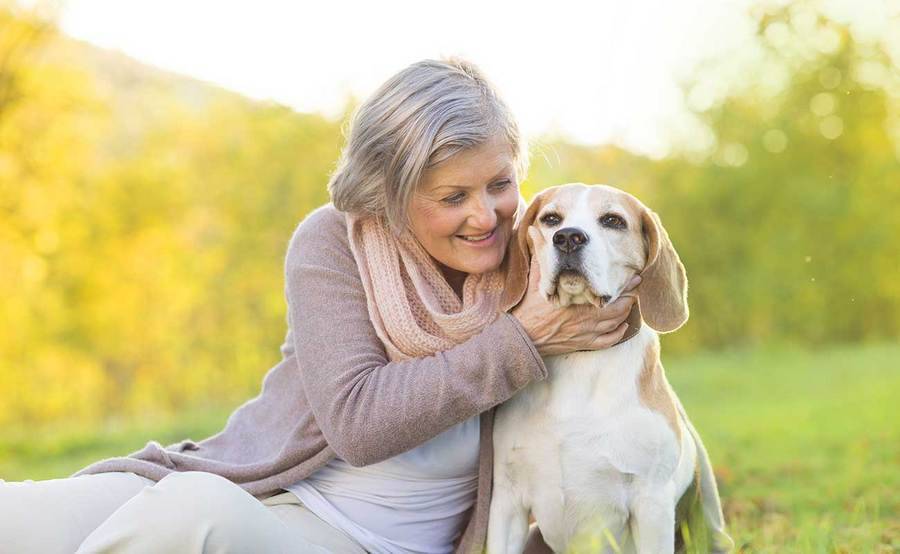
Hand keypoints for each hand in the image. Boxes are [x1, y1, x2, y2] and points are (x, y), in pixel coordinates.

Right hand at [510, 257, 639, 355]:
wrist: (521, 337)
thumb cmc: (527, 307)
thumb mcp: (534, 277)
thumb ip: (539, 253)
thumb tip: (532, 229)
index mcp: (579, 301)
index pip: (610, 292)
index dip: (626, 285)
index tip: (635, 275)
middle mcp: (587, 318)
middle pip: (618, 308)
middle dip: (630, 296)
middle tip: (637, 286)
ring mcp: (586, 333)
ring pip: (616, 324)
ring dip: (626, 312)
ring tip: (632, 301)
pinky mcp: (583, 344)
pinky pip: (608, 341)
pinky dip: (618, 333)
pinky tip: (622, 326)